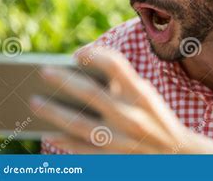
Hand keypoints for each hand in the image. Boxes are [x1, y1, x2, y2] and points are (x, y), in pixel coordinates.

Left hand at [30, 46, 212, 153]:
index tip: (78, 53)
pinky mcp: (113, 159)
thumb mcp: (145, 95)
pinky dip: (62, 139)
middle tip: (44, 71)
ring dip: (53, 111)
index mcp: (142, 94)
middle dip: (64, 80)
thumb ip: (121, 83)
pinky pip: (80, 149)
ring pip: (78, 123)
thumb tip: (82, 74)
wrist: (177, 154)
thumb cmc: (155, 118)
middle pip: (90, 92)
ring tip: (35, 101)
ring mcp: (120, 139)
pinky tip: (49, 131)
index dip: (95, 54)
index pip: (116, 64)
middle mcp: (131, 115)